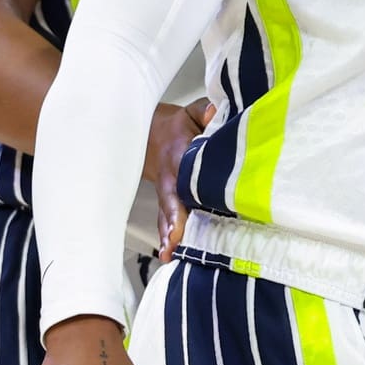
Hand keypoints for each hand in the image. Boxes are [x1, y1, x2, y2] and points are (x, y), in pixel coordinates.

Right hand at [143, 100, 213, 261]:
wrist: (151, 135)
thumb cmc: (179, 126)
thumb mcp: (192, 112)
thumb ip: (204, 111)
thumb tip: (213, 111)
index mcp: (178, 153)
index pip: (183, 171)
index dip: (186, 186)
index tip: (188, 201)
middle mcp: (170, 176)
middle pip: (171, 200)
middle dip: (173, 220)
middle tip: (173, 241)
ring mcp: (166, 192)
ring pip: (166, 214)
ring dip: (167, 233)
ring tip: (169, 252)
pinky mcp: (167, 202)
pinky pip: (166, 219)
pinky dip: (166, 235)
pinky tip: (169, 254)